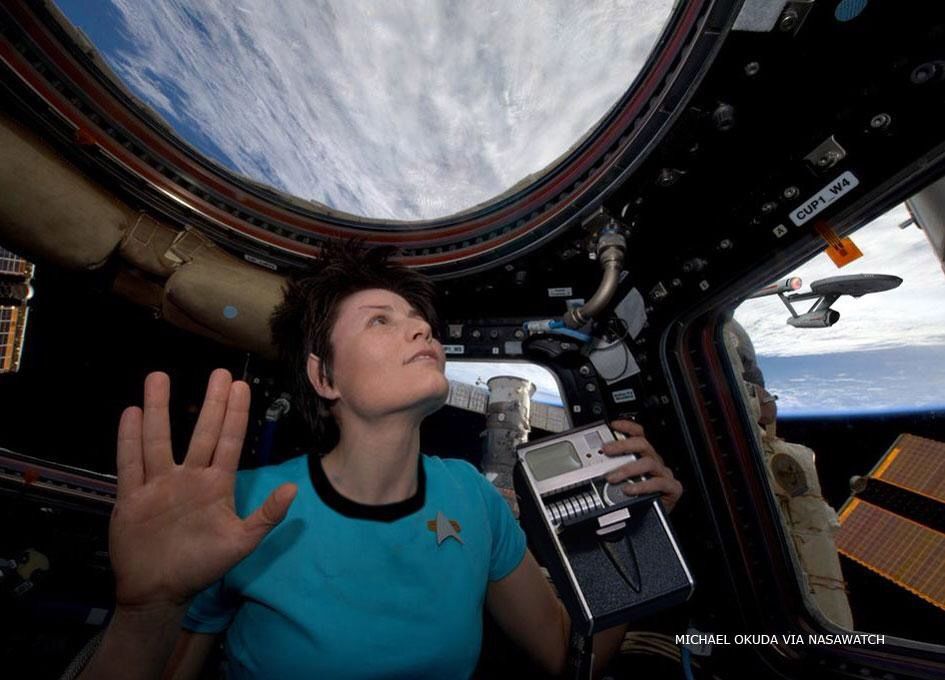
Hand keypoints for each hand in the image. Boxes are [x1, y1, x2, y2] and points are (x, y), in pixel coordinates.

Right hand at [109, 369, 296, 610]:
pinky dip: (128, 440)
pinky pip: (130, 463)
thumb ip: (266, 516)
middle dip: (210, 403)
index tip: (240, 386)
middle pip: (200, 432)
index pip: (228, 441)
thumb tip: (293, 489)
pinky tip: (131, 413)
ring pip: (158, 440)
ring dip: (159, 409)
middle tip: (218, 372)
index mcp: (216, 485)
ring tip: (158, 377)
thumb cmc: (202, 566)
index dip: (235, 414)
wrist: (159, 592)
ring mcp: (159, 484)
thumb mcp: (241, 543)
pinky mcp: (132, 497)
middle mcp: (188, 477)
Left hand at [601, 419, 682, 512]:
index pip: (639, 435)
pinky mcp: (672, 488)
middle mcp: (655, 462)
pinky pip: (658, 483)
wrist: (655, 520)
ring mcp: (665, 474)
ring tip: (612, 477)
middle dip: (623, 445)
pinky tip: (629, 489)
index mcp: (645, 457)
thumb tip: (593, 466)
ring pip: (648, 463)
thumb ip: (613, 471)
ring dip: (628, 469)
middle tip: (606, 450)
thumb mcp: (624, 482)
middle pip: (643, 444)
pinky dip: (642, 486)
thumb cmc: (639, 499)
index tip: (612, 425)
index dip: (627, 427)